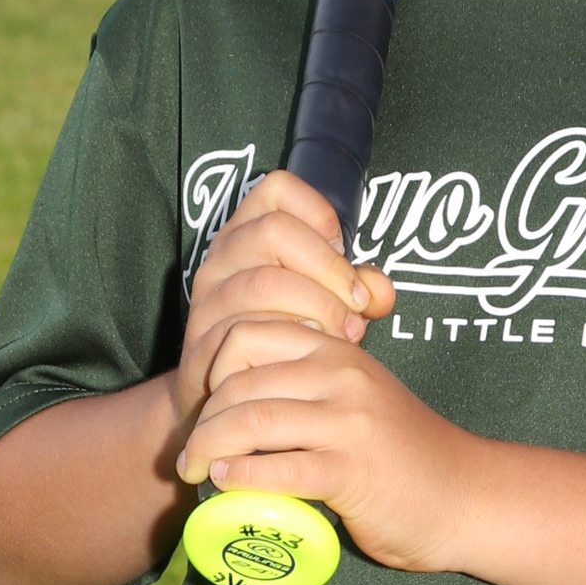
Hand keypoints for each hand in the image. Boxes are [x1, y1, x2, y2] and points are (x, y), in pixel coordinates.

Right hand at [174, 170, 393, 437]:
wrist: (225, 395)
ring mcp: (208, 298)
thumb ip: (355, 288)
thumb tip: (381, 292)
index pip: (278, 189)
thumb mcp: (323, 301)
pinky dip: (291, 341)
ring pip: (264, 282)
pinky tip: (312, 356)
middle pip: (274, 231)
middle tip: (356, 308)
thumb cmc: (283, 337)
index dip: (319, 213)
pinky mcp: (203, 341)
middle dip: (329, 270)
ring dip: (318, 308)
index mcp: (249, 232)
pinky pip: (249, 331)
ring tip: (344, 336)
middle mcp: (222, 257)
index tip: (342, 252)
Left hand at [177, 316, 484, 574]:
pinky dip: (241, 477)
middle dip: (203, 421)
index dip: (212, 369)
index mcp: (339, 352)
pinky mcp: (353, 472)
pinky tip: (227, 485)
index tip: (205, 407)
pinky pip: (279, 469)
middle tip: (191, 456)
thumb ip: (314, 384)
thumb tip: (240, 399)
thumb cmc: (403, 454)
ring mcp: (349, 423)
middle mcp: (342, 377)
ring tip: (200, 472)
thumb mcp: (359, 397)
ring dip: (210, 450)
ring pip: (251, 421)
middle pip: (240, 382)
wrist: (465, 497)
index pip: (249, 333)